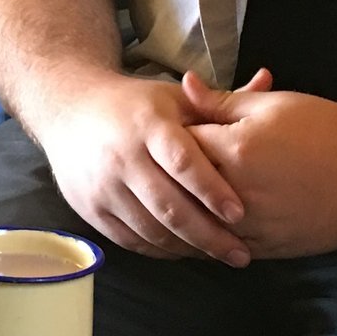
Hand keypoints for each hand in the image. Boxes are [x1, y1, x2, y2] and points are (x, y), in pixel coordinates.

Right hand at [24, 71, 249, 263]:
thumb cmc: (134, 106)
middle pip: (168, 204)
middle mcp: (121, 156)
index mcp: (147, 124)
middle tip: (241, 253)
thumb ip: (219, 101)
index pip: (182, 162)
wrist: (68, 110)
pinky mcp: (89, 208)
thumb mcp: (173, 97)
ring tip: (220, 256)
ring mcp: (102, 185)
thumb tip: (268, 79)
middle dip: (208, 234)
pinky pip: (130, 239)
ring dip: (188, 248)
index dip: (211, 189)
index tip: (239, 213)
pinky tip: (186, 252)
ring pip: (150, 228)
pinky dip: (161, 250)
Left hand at [176, 72, 336, 258]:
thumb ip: (221, 101)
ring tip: (176, 202)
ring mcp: (253, 227)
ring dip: (187, 214)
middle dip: (173, 180)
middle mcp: (237, 194)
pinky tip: (205, 228)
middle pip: (183, 191)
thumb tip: (184, 83)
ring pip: (200, 226)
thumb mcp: (273, 105)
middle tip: (166, 171)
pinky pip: (225, 248)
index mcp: (234, 151)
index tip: (171, 137)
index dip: (174, 140)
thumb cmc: (326, 129)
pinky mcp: (268, 249)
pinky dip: (210, 238)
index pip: (180, 147)